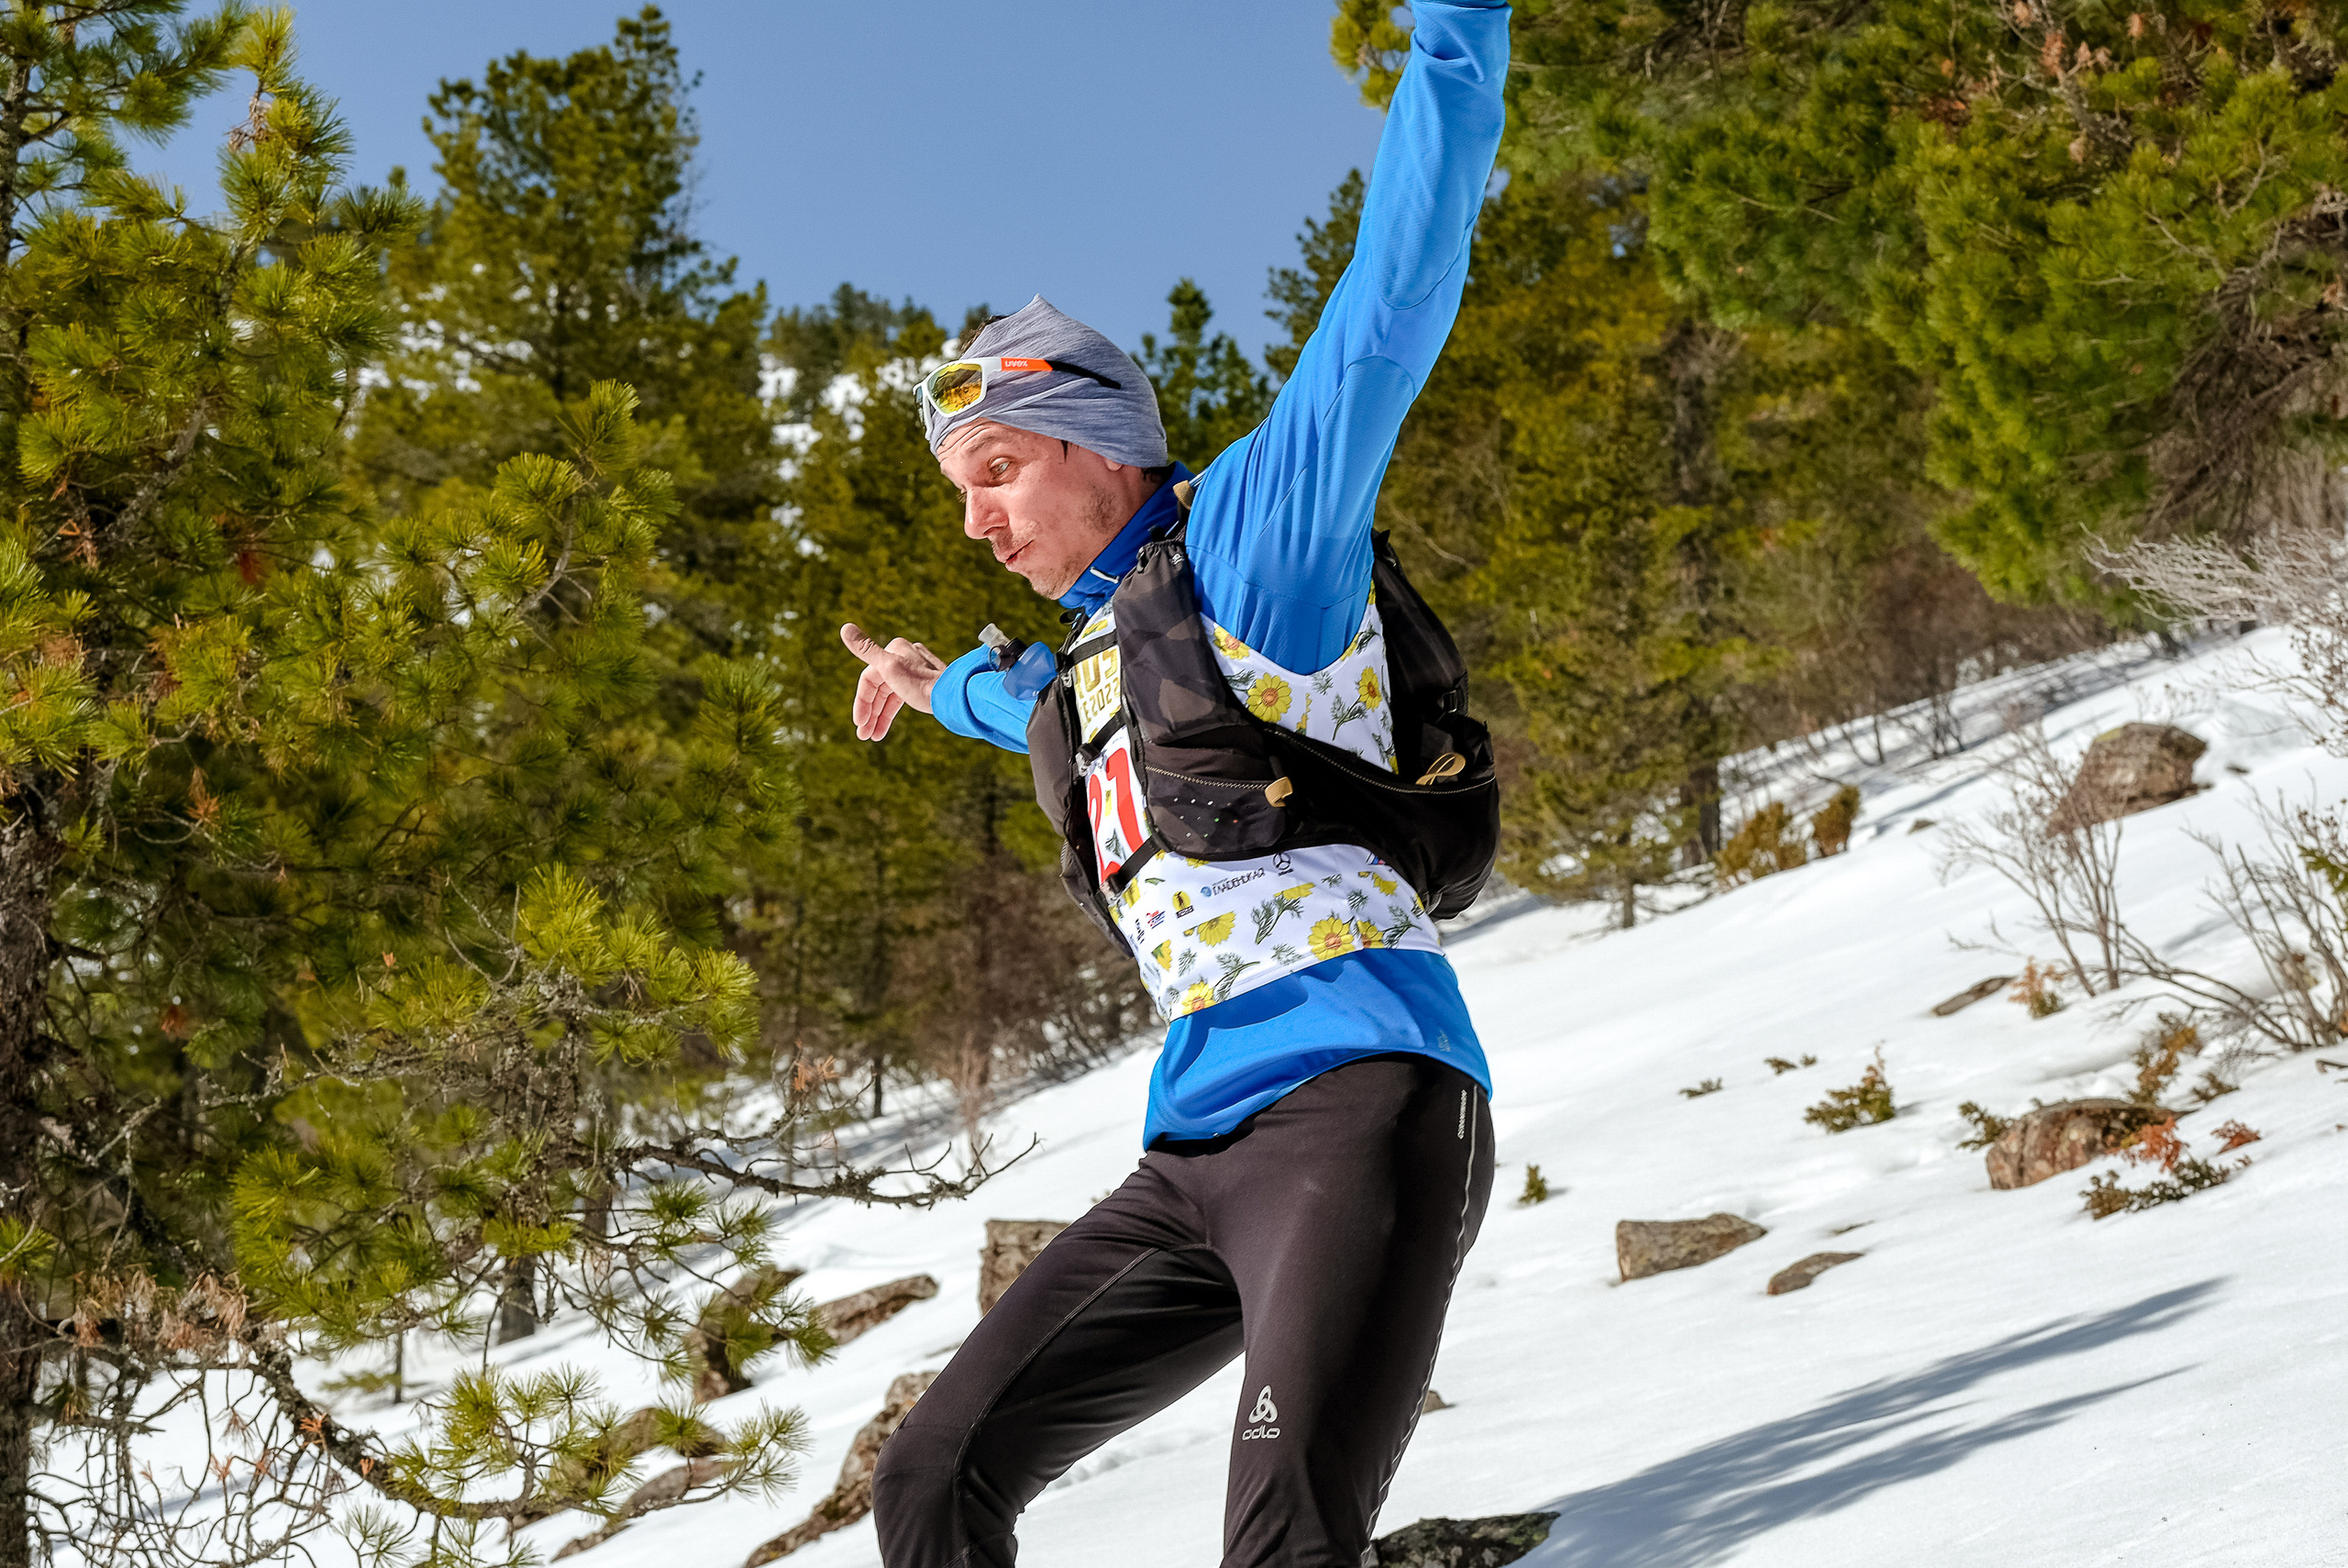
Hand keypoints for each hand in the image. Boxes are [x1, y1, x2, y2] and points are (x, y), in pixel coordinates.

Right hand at [842, 623, 944, 741]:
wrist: (956, 697)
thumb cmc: (923, 684)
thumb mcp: (889, 668)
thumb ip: (866, 649)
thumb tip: (845, 628)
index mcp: (894, 651)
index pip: (869, 678)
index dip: (862, 702)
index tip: (859, 723)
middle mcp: (905, 657)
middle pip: (879, 688)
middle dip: (870, 713)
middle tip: (864, 736)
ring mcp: (916, 670)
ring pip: (890, 695)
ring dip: (879, 717)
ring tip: (873, 738)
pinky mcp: (925, 683)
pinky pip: (902, 697)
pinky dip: (892, 712)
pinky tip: (884, 728)